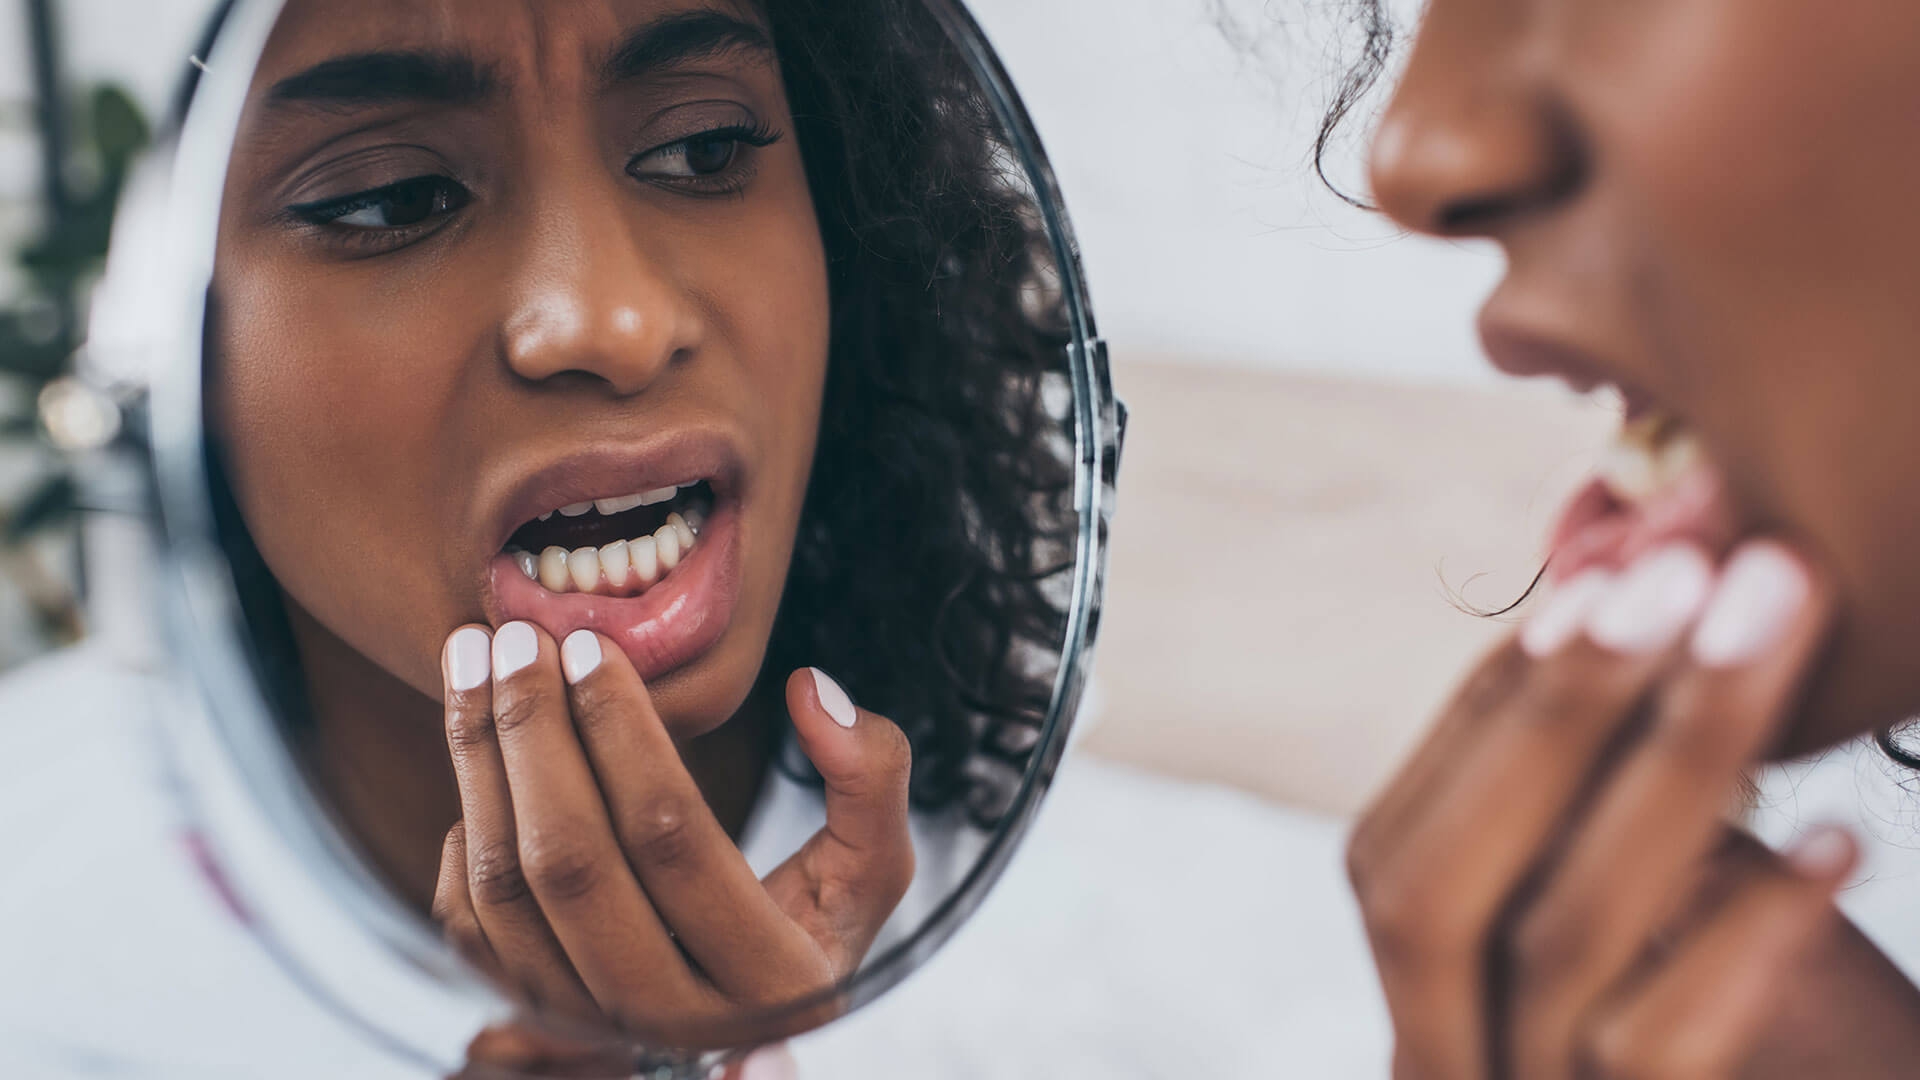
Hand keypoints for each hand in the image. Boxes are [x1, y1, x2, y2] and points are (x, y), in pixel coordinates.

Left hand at [430, 621, 914, 1043]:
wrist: (745, 1030)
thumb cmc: (810, 927)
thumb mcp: (872, 866)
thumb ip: (871, 778)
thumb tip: (812, 690)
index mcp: (770, 980)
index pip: (671, 835)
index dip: (621, 730)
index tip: (591, 645)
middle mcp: (672, 1021)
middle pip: (570, 861)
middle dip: (531, 731)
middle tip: (518, 638)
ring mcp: (590, 1028)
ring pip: (505, 890)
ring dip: (479, 763)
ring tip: (472, 663)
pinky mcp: (532, 1018)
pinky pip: (470, 927)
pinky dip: (465, 833)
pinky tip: (481, 760)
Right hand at [1348, 539, 1919, 1077]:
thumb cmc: (1767, 1056)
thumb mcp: (1654, 916)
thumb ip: (1613, 795)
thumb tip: (1628, 565)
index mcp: (1420, 998)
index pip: (1402, 839)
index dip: (1494, 704)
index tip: (1602, 573)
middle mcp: (1436, 1064)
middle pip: (1435, 882)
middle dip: (1552, 711)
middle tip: (1679, 569)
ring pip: (1561, 937)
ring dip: (1673, 762)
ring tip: (1765, 626)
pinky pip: (1660, 1044)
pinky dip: (1751, 930)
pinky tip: (1836, 840)